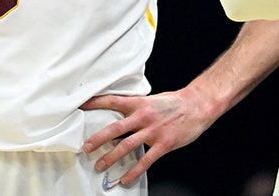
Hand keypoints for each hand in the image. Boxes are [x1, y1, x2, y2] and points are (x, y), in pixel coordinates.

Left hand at [80, 89, 213, 186]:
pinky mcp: (163, 144)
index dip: (95, 102)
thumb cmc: (175, 102)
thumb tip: (121, 112)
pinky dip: (133, 172)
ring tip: (100, 166)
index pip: (112, 101)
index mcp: (139, 103)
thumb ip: (136, 107)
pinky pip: (145, 161)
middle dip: (98, 139)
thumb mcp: (152, 100)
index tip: (80, 106)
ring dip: (111, 158)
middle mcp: (143, 117)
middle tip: (85, 148)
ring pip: (126, 146)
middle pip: (114, 128)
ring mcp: (153, 131)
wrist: (198, 105)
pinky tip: (125, 179)